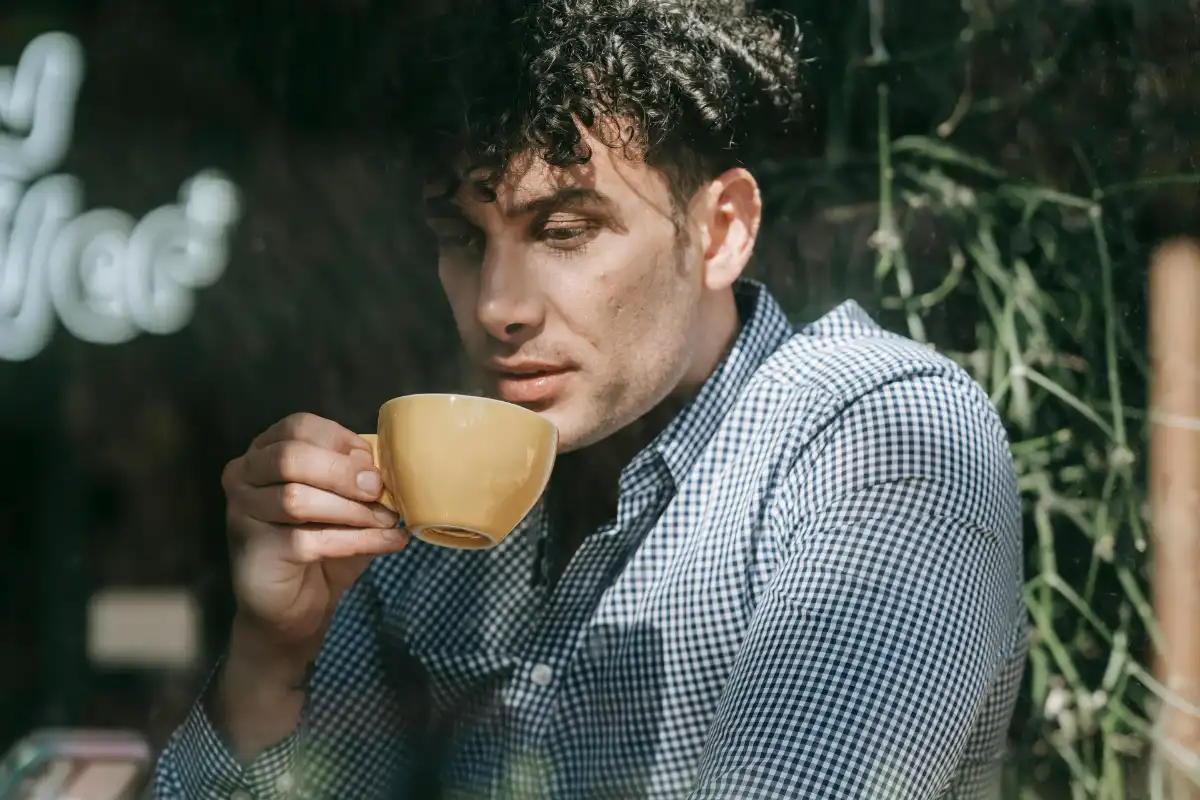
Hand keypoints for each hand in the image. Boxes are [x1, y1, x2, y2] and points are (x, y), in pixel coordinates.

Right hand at [221, 412, 408, 652]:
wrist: (294, 606)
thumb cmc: (321, 541)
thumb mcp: (344, 500)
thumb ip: (358, 477)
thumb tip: (384, 465)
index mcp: (264, 451)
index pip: (299, 426)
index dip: (340, 441)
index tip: (372, 464)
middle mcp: (243, 476)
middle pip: (291, 457)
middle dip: (343, 473)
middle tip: (378, 490)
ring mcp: (241, 513)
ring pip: (297, 499)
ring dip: (352, 510)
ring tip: (388, 521)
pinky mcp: (255, 551)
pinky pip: (310, 540)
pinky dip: (359, 540)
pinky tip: (389, 542)